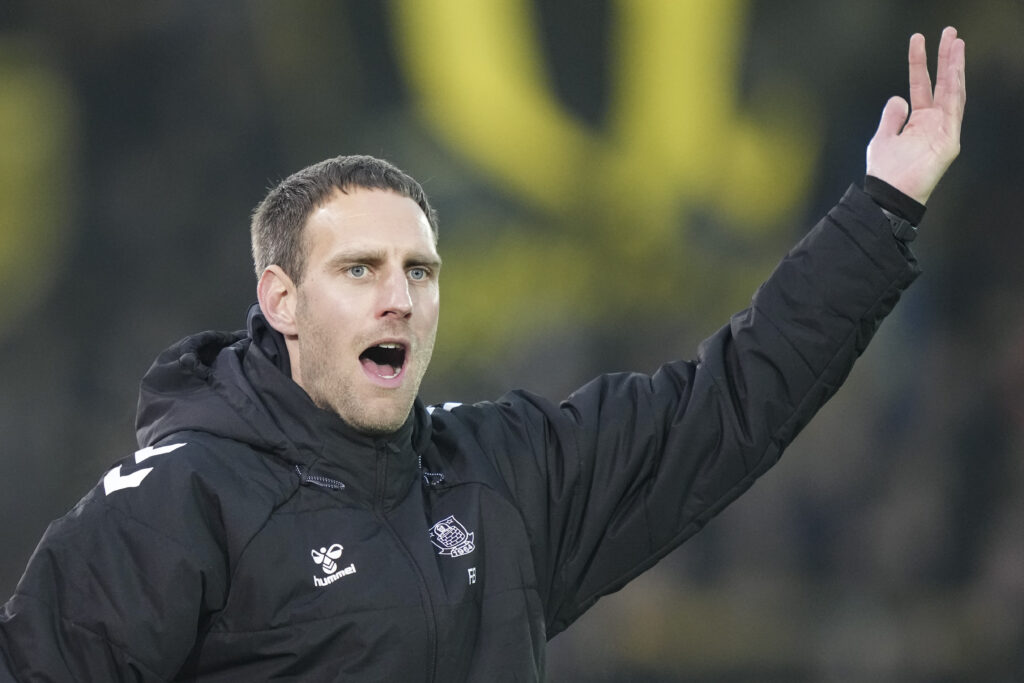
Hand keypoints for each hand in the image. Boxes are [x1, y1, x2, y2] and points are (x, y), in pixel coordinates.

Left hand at [865, 27, 965, 204]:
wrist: (888, 194)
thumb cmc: (884, 172)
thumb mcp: (882, 138)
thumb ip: (891, 117)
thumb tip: (898, 98)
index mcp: (916, 122)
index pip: (920, 85)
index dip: (919, 63)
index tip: (917, 41)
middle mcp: (932, 122)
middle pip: (941, 83)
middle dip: (945, 58)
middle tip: (948, 33)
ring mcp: (943, 130)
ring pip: (952, 91)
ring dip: (954, 67)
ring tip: (955, 43)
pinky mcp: (949, 139)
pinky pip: (954, 108)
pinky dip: (955, 87)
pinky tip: (954, 69)